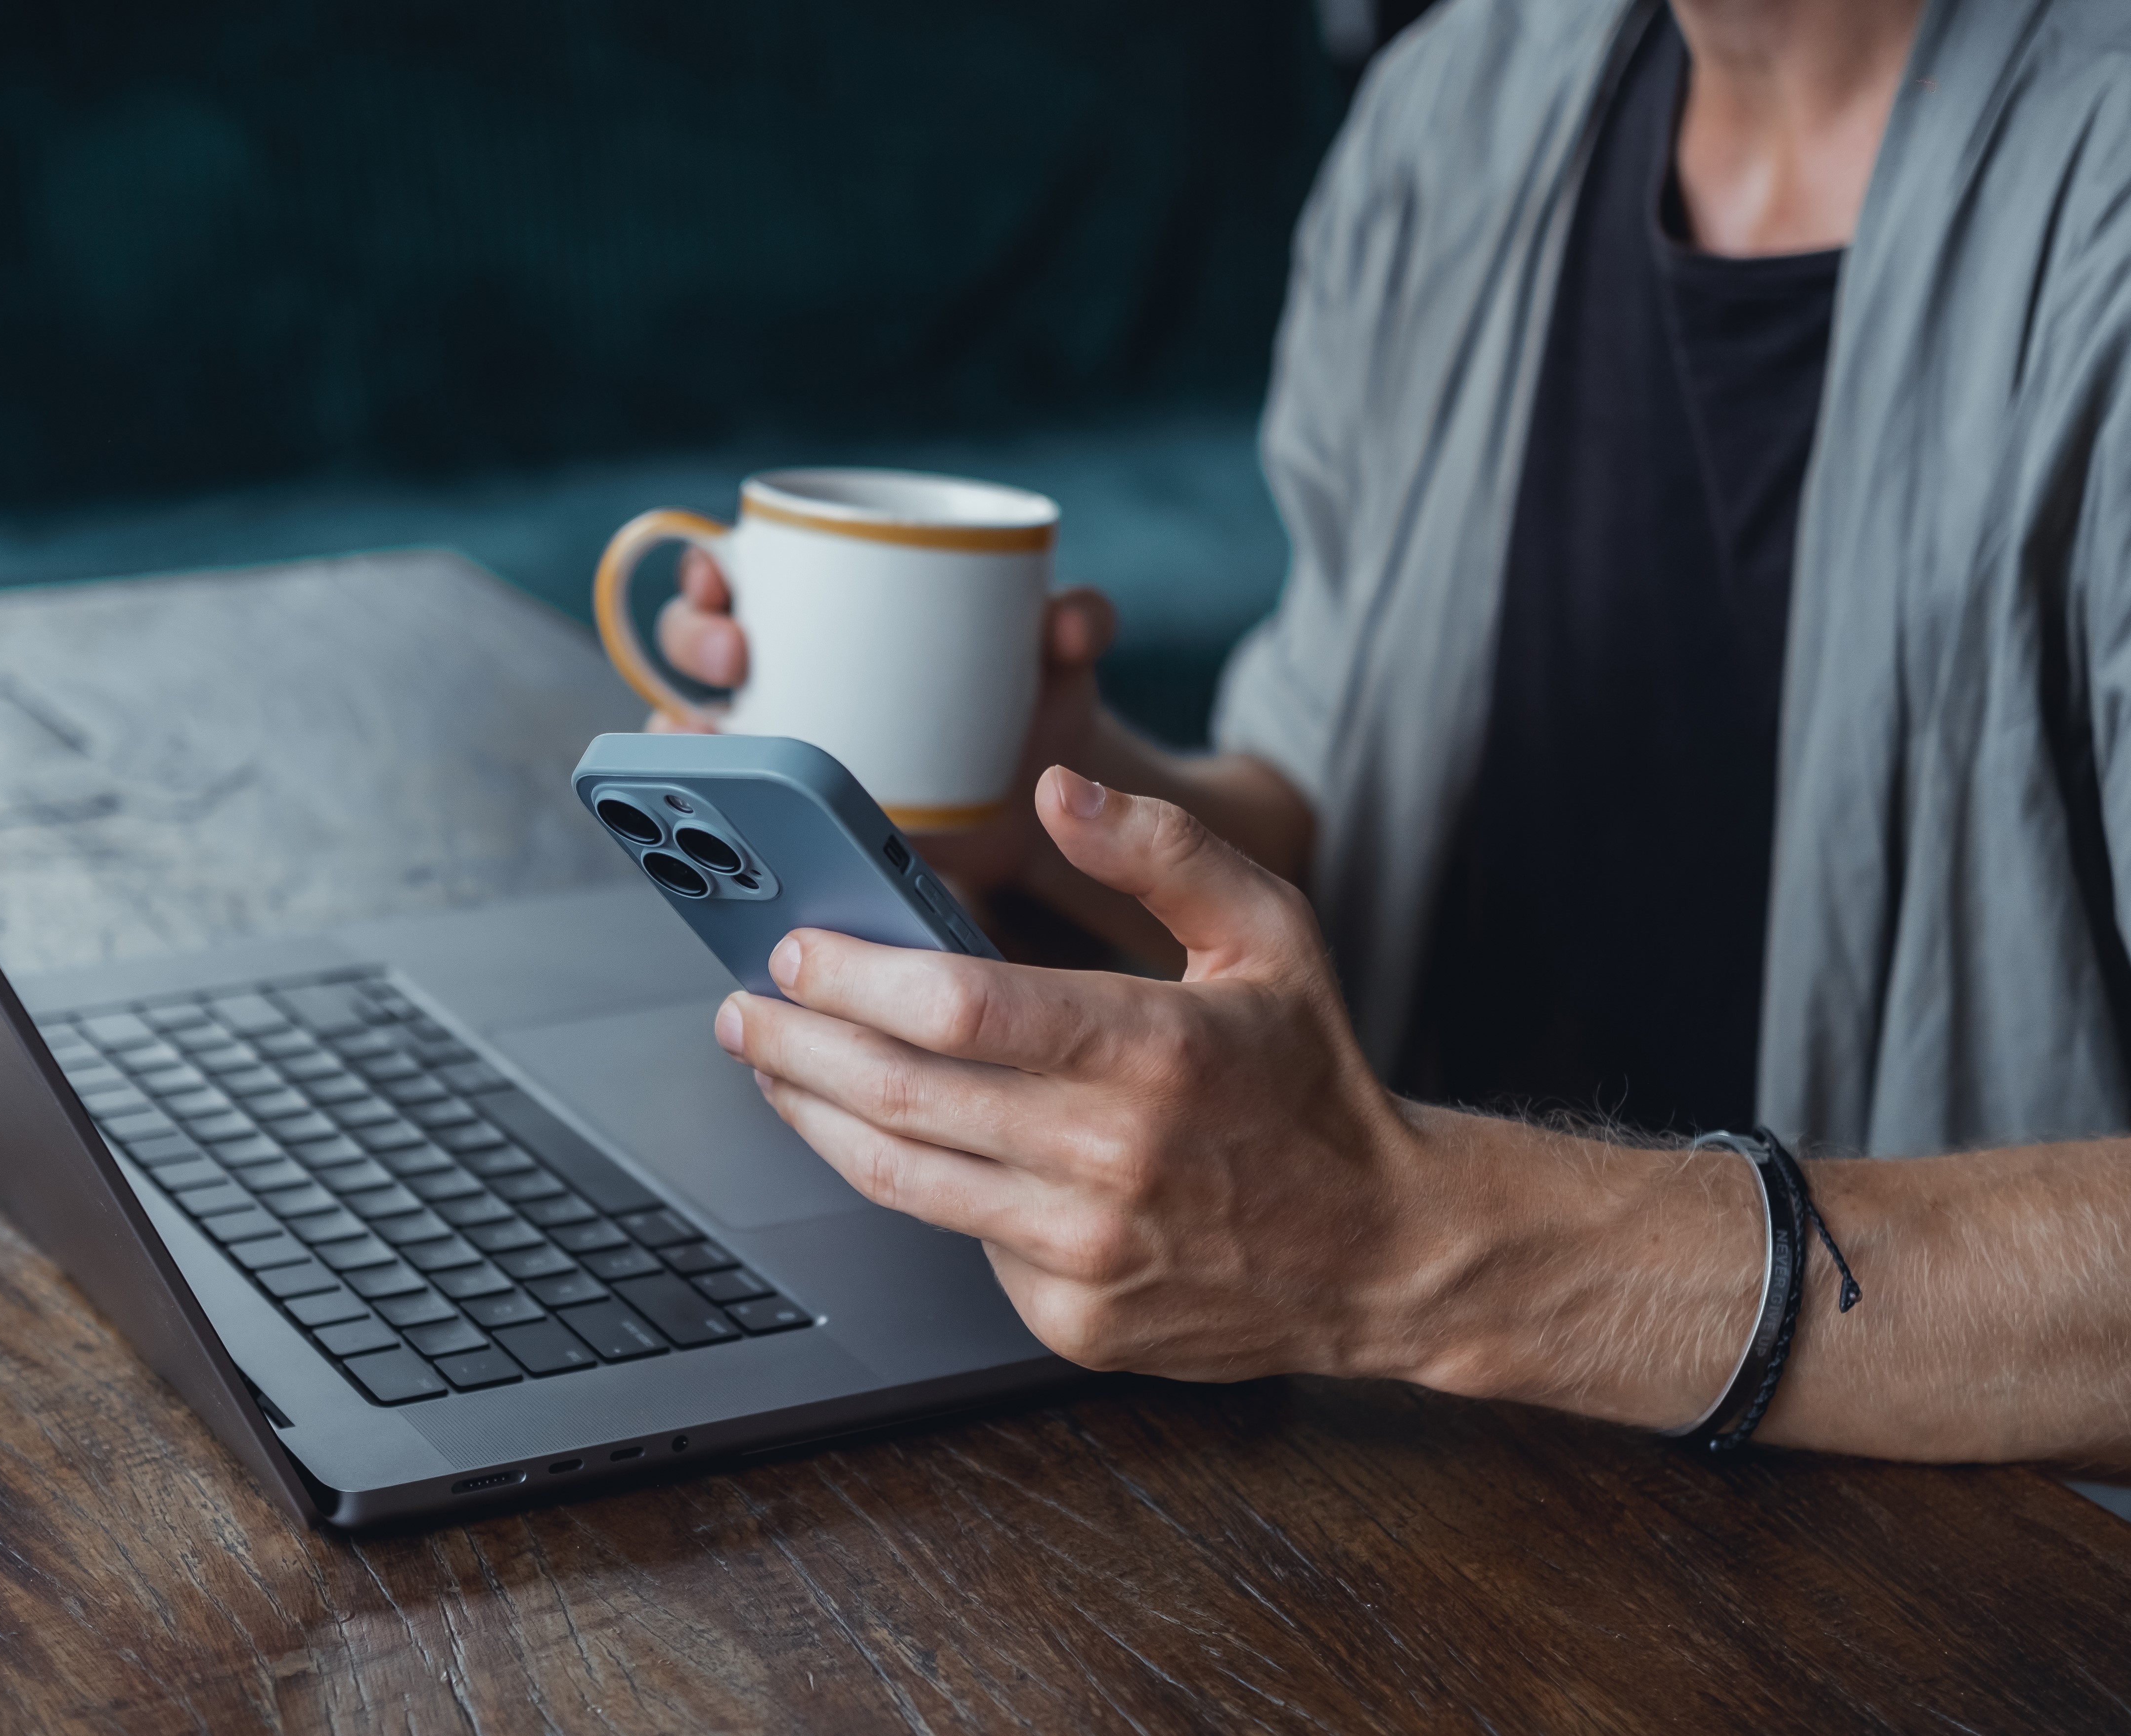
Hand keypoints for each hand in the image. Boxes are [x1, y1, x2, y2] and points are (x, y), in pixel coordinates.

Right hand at [652, 547, 1120, 890]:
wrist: (1042, 791)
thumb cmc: (1030, 694)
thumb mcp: (1054, 650)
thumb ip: (1078, 618)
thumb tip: (1071, 622)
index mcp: (826, 605)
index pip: (739, 571)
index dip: (709, 571)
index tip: (722, 576)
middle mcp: (789, 670)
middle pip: (698, 644)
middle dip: (696, 642)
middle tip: (739, 655)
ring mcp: (785, 748)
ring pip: (703, 728)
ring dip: (684, 733)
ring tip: (711, 741)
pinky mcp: (798, 820)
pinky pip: (739, 815)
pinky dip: (721, 817)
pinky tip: (732, 824)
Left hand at [708, 766, 1449, 1382]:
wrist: (1383, 1252)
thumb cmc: (1314, 1082)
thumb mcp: (1272, 932)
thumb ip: (1164, 849)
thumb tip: (1059, 788)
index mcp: (1156, 1048)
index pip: (959, 1008)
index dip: (854, 978)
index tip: (796, 949)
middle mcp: (1113, 1157)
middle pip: (902, 1095)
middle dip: (796, 1048)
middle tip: (747, 1012)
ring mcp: (1087, 1252)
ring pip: (901, 1180)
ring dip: (817, 1119)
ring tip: (775, 1073)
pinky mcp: (1071, 1320)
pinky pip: (960, 1243)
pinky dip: (921, 1187)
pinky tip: (900, 1144)